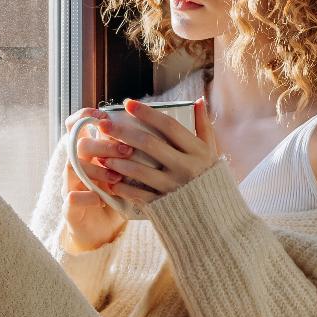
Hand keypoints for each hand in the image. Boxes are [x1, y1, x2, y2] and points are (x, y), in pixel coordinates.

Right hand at [61, 106, 129, 250]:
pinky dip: (88, 197)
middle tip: (127, 150)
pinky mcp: (69, 208)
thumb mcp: (126, 171)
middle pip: (79, 145)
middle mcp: (75, 165)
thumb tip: (155, 128)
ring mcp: (69, 185)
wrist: (103, 231)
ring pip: (73, 168)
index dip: (85, 117)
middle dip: (103, 145)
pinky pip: (71, 198)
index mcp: (88, 153)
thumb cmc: (118, 196)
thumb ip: (132, 152)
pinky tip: (103, 199)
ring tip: (117, 176)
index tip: (104, 116)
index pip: (76, 125)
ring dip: (96, 170)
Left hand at [89, 97, 221, 207]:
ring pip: (139, 170)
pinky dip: (122, 186)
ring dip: (117, 161)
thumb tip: (197, 101)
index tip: (128, 104)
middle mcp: (184, 167)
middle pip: (149, 144)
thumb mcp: (211, 151)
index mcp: (196, 151)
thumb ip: (203, 126)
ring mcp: (173, 186)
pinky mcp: (163, 203)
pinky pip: (138, 194)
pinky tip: (109, 179)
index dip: (147, 113)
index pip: (169, 126)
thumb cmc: (210, 177)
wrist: (215, 216)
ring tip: (101, 154)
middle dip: (123, 132)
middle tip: (103, 124)